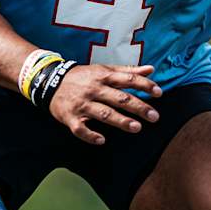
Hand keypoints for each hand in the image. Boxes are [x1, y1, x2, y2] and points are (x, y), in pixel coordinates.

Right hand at [47, 64, 162, 144]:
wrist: (51, 81)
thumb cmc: (83, 77)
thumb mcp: (104, 70)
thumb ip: (128, 71)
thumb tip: (151, 69)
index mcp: (104, 76)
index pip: (128, 79)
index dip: (144, 85)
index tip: (159, 93)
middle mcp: (94, 89)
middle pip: (119, 98)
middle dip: (138, 107)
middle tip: (154, 117)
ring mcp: (82, 104)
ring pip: (103, 113)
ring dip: (120, 121)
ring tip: (136, 127)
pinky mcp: (70, 117)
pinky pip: (80, 128)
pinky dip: (90, 135)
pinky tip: (102, 140)